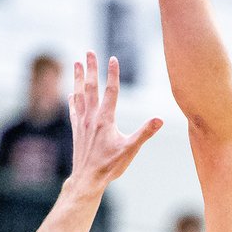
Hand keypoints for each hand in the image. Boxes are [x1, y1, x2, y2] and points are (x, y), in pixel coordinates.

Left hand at [67, 52, 161, 189]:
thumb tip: (160, 120)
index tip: (113, 58)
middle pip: (91, 87)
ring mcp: (82, 123)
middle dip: (90, 68)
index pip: (111, 91)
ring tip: (76, 63)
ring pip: (79, 95)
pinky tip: (71, 92)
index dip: (112, 74)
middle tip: (88, 51)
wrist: (87, 179)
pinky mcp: (77, 130)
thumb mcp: (130, 150)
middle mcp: (92, 118)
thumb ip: (144, 133)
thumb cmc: (110, 166)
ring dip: (78, 78)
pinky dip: (73, 99)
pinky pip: (74, 109)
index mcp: (105, 119)